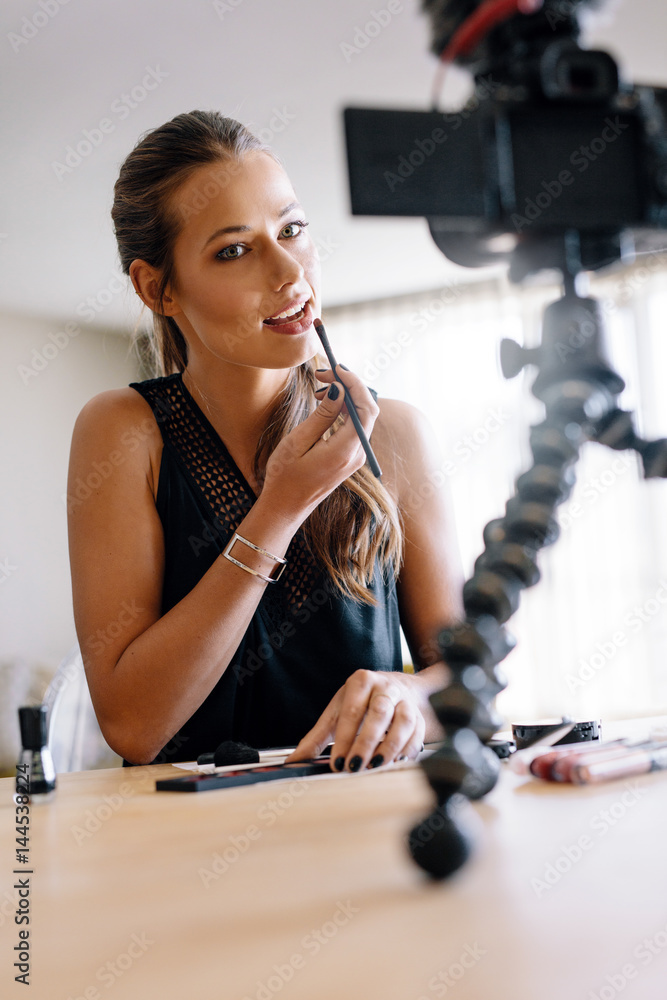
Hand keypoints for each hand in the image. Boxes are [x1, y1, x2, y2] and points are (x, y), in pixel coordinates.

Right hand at [261, 364, 378, 524]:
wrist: (285, 507)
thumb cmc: (285, 476)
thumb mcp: (299, 441)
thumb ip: (322, 415)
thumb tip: (340, 390)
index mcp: (346, 451)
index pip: (365, 409)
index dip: (355, 383)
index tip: (336, 368)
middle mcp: (357, 454)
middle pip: (368, 411)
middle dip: (350, 386)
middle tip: (324, 375)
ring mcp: (355, 457)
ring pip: (362, 417)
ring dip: (346, 397)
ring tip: (319, 388)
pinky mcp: (349, 458)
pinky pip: (354, 427)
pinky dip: (344, 410)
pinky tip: (325, 403)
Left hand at [285, 669, 426, 771]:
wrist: (397, 688)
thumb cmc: (361, 703)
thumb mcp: (337, 713)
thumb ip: (316, 738)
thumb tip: (293, 762)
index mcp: (361, 682)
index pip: (351, 711)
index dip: (344, 738)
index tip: (337, 763)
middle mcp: (385, 688)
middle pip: (379, 713)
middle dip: (367, 742)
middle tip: (355, 767)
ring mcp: (405, 701)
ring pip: (404, 721)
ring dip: (391, 747)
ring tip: (375, 767)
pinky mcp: (420, 715)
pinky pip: (419, 733)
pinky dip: (408, 750)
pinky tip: (395, 764)